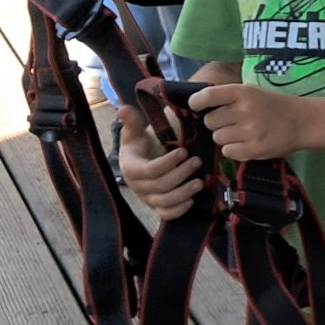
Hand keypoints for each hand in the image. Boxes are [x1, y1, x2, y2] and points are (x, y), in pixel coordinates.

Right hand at [116, 105, 207, 219]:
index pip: (149, 171)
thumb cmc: (141, 146)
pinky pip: (167, 214)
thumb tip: (124, 109)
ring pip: (165, 202)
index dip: (167, 163)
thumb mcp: (135, 133)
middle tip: (198, 162)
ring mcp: (148, 199)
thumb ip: (132, 122)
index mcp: (131, 168)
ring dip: (184, 192)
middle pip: (160, 186)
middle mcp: (138, 187)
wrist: (142, 161)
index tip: (183, 152)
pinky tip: (193, 199)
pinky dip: (180, 210)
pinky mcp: (157, 207)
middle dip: (181, 174)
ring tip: (200, 182)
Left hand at [188, 82, 309, 161]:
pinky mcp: (255, 149)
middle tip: (232, 122)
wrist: (302, 122)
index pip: (207, 96)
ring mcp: (251, 131)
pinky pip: (228, 152)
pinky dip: (234, 149)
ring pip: (218, 138)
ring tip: (242, 133)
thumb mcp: (251, 92)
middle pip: (209, 121)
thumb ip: (226, 97)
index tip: (197, 106)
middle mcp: (245, 110)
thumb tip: (196, 104)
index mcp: (243, 92)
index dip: (196, 102)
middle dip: (217, 122)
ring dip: (225, 137)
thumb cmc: (271, 105)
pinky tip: (246, 143)